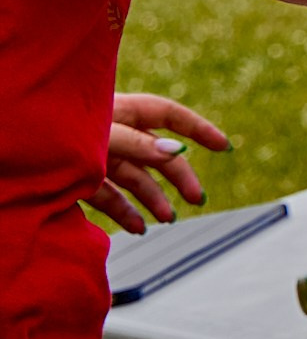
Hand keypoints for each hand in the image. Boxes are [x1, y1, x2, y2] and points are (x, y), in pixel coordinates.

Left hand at [88, 93, 229, 233]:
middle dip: (179, 176)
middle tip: (197, 198)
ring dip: (154, 198)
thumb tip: (178, 152)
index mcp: (118, 110)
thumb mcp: (99, 136)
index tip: (223, 147)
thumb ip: (136, 144)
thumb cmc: (52, 134)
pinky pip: (107, 197)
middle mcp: (111, 133)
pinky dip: (124, 212)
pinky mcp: (76, 182)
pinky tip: (138, 228)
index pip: (168, 114)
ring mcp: (95, 157)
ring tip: (168, 219)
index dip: (197, 129)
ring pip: (134, 177)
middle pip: (155, 153)